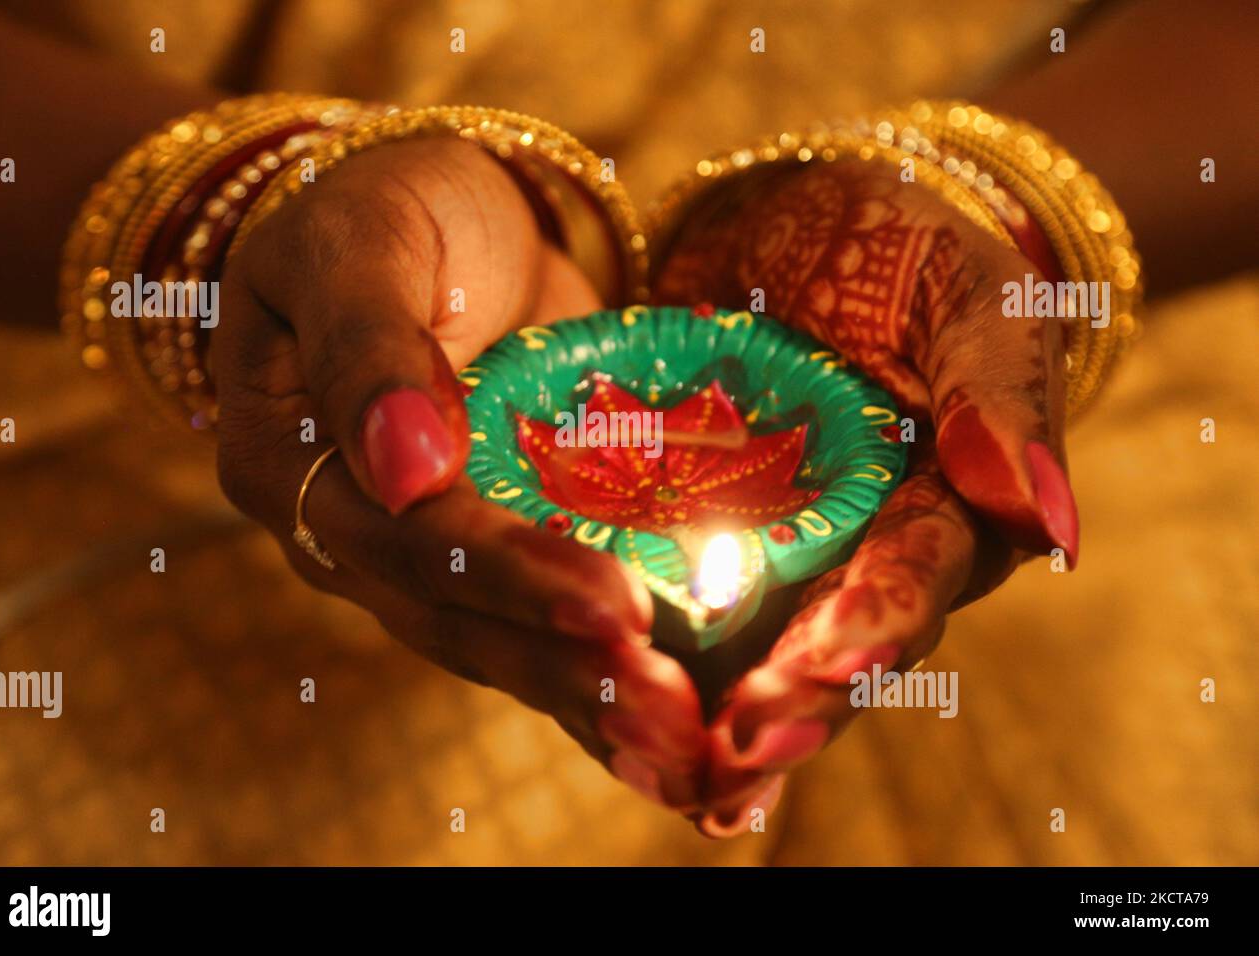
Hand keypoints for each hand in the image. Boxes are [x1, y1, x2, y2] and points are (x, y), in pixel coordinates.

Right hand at [212, 136, 707, 807]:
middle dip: (561, 666)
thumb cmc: (391, 209)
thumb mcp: (362, 241)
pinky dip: (598, 669)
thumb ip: (369, 344)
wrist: (450, 220)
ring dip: (587, 695)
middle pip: (451, 616)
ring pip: (495, 641)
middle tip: (670, 712)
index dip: (505, 576)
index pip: (401, 537)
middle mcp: (348, 527)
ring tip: (683, 745)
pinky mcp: (489, 548)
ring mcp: (419, 550)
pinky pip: (535, 619)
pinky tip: (673, 722)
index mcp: (290, 459)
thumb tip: (408, 471)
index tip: (612, 606)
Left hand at [653, 158, 1077, 834]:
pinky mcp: (698, 543)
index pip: (913, 581)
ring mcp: (778, 558)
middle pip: (829, 650)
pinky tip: (613, 722)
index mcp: (944, 509)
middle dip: (785, 704)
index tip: (816, 669)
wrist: (790, 227)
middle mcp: (861, 557)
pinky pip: (675, 610)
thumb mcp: (964, 292)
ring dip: (712, 716)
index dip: (869, 631)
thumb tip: (1047, 520)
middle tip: (728, 751)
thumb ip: (1000, 392)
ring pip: (752, 653)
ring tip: (671, 771)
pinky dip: (648, 662)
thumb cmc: (898, 250)